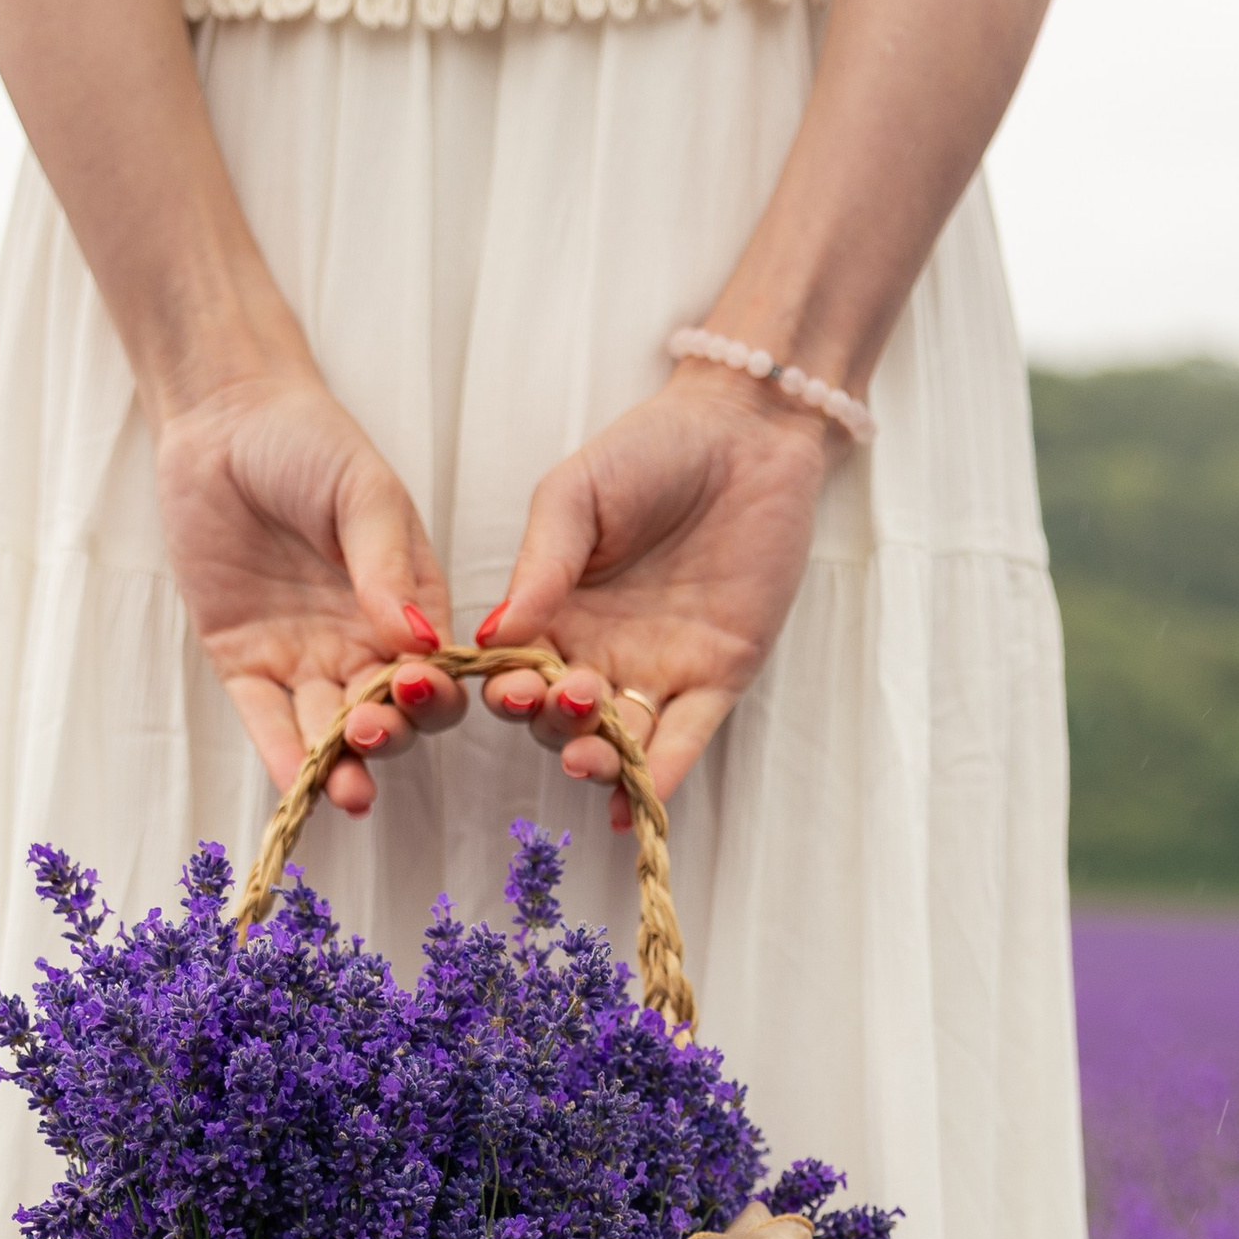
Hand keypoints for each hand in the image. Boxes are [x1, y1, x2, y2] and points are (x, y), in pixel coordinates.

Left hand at [154, 370, 466, 814]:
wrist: (222, 420)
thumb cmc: (308, 441)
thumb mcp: (364, 493)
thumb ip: (387, 566)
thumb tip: (419, 642)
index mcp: (408, 604)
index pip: (434, 669)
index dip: (432, 691)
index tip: (419, 688)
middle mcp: (361, 642)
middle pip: (388, 714)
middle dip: (387, 735)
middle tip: (370, 732)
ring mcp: (304, 657)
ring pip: (330, 730)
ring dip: (342, 766)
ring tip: (349, 790)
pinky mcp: (246, 663)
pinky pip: (267, 719)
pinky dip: (283, 755)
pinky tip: (298, 786)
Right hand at [478, 363, 837, 821]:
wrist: (746, 431)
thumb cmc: (652, 449)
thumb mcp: (576, 494)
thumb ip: (541, 563)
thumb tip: (491, 635)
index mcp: (556, 613)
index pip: (518, 672)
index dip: (508, 690)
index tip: (505, 688)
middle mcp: (600, 653)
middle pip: (561, 717)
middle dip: (553, 723)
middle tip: (563, 700)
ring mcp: (659, 672)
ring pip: (618, 739)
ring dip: (599, 761)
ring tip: (586, 759)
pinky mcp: (718, 678)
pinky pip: (684, 739)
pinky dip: (658, 777)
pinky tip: (634, 807)